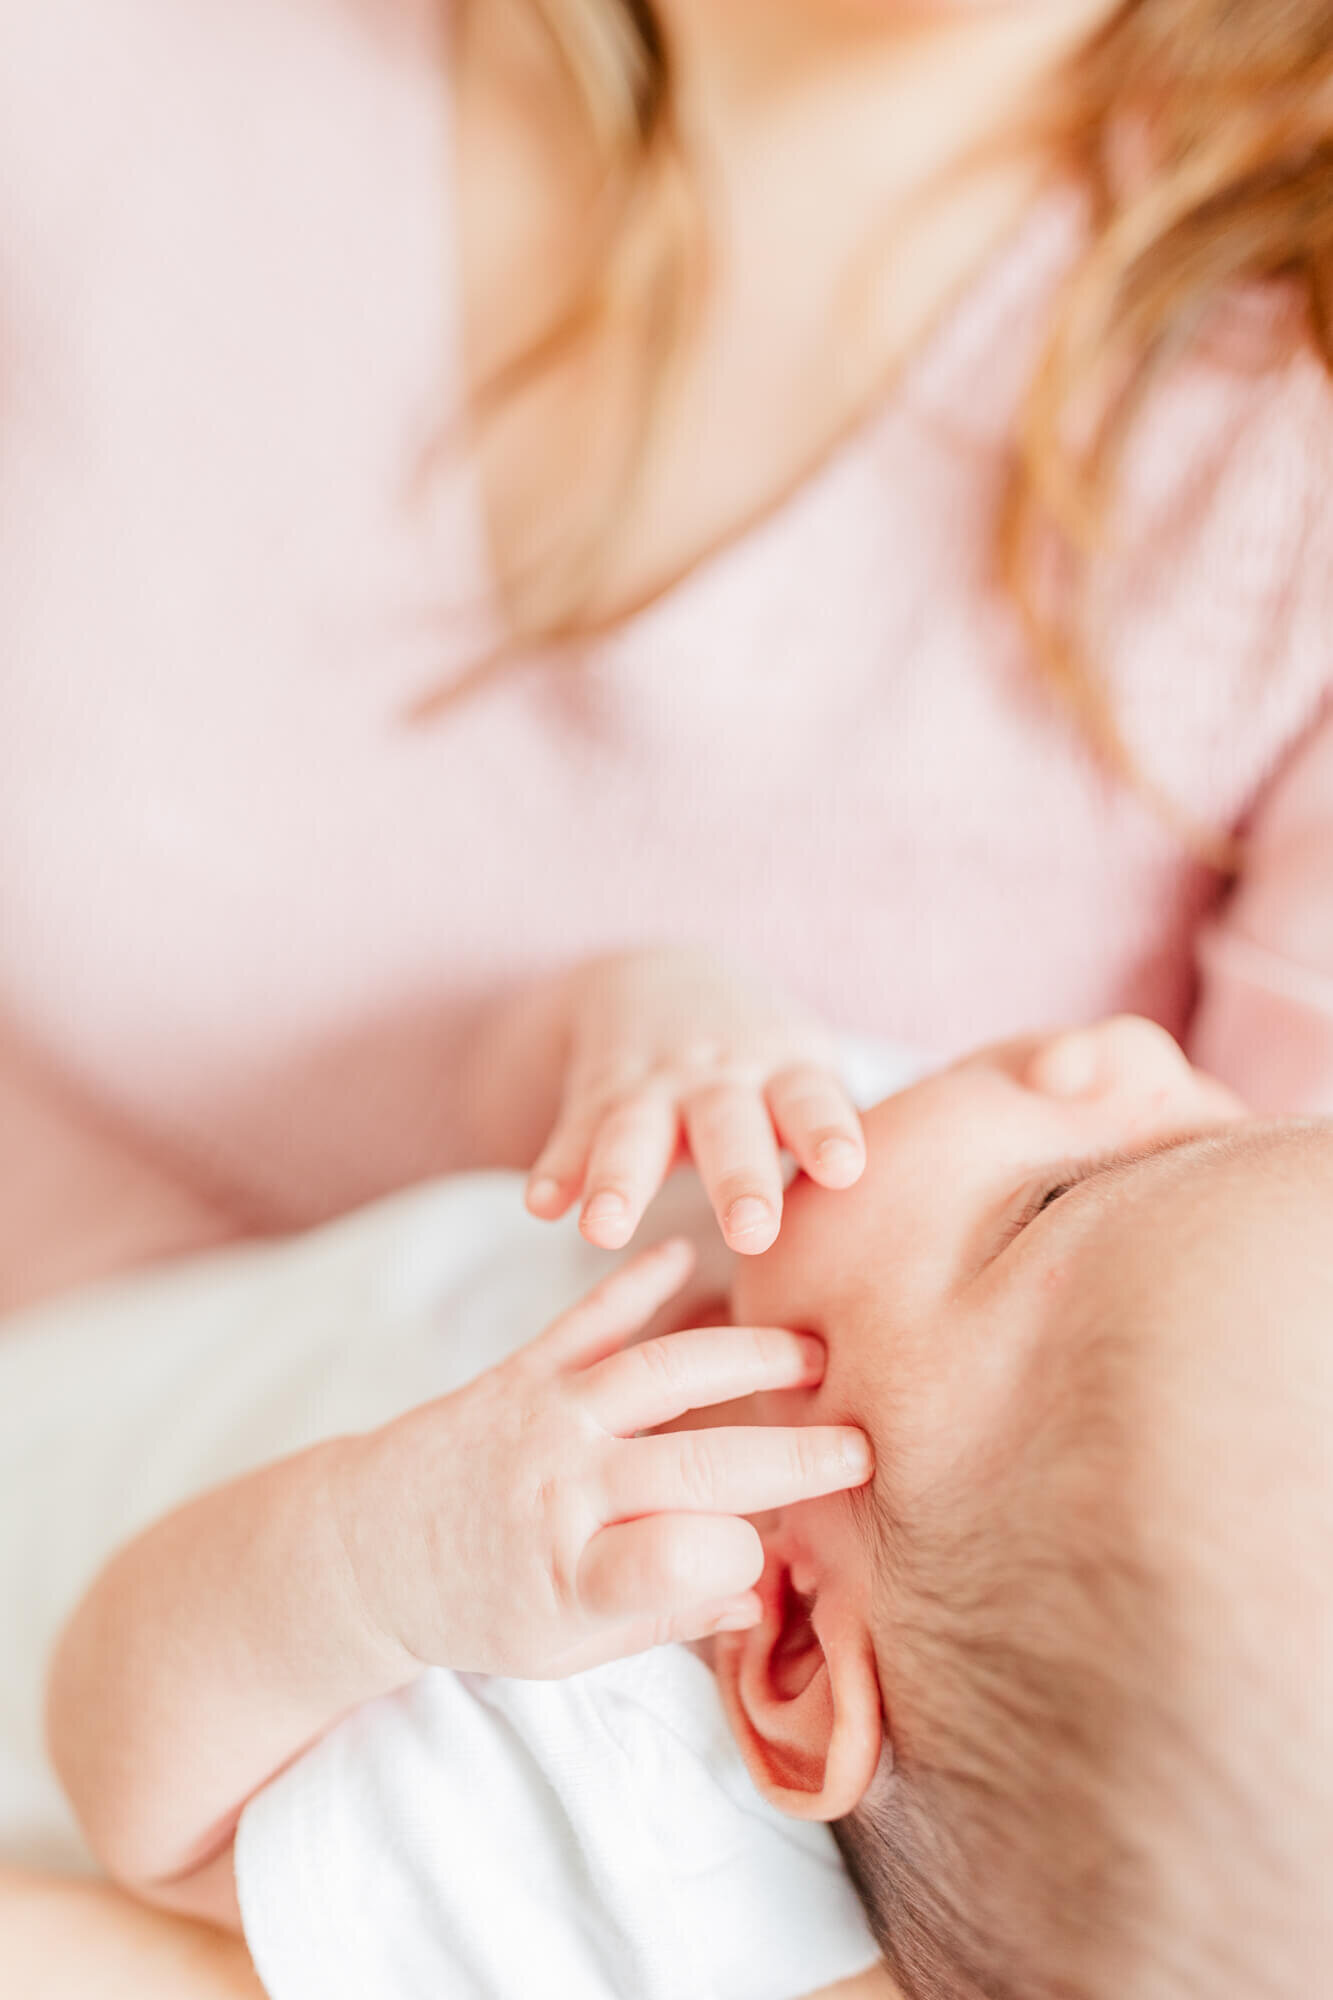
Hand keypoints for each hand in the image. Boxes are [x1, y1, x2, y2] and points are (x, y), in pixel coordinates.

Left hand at [337, 1240, 872, 1679]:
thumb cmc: (478, 1608)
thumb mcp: (562, 1651)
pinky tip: (689, 1255)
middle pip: (695, 1465)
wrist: (363, 1549)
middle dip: (790, 1455)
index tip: (778, 1551)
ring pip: (660, 1374)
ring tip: (812, 1354)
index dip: (745, 1553)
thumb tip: (761, 1593)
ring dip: (744, 1357)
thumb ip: (661, 1614)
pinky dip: (637, 1282)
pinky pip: (587, 1319)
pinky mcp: (523, 1371)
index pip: (680, 1560)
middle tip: (862, 1446)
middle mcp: (560, 1492)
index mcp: (571, 1578)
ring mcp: (543, 1420)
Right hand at [525, 950, 865, 1253]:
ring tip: (605, 1231)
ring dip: (620, 1179)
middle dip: (739, 1176)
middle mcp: (720, 1078)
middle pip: (729, 1126)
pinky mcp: (596, 1095)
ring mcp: (653, 1085)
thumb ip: (849, 1139)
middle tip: (753, 1231)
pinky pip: (572, 1136)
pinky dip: (557, 1170)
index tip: (845, 1169)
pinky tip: (543, 1206)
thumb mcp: (811, 1075)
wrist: (662, 977)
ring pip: (634, 1132)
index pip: (812, 1101)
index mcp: (787, 1074)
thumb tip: (949, 1230)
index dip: (827, 1131)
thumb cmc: (766, 1062)